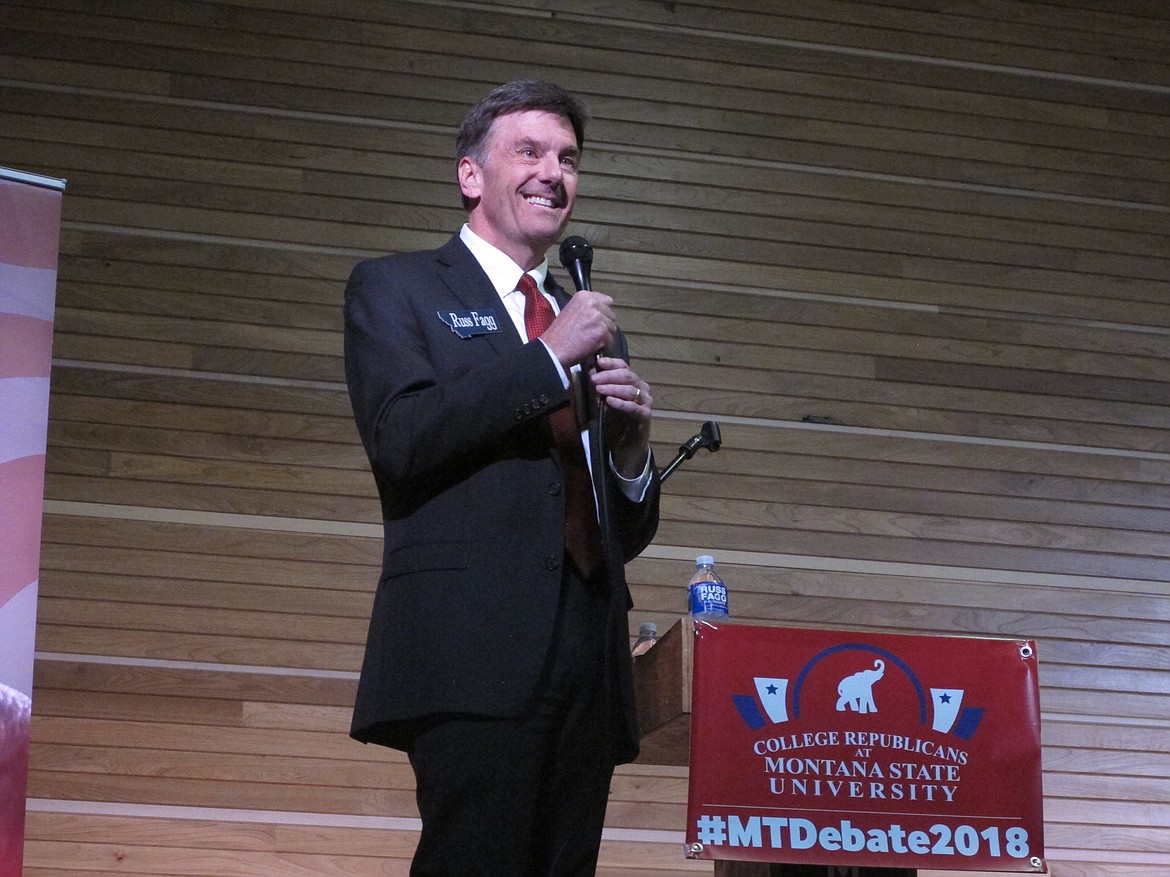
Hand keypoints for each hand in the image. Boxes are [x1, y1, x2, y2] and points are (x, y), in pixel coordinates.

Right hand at [538, 290, 615, 368]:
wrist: (554, 348)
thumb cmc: (560, 333)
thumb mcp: (570, 310)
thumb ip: (586, 308)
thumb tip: (600, 311)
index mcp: (584, 296)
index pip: (607, 300)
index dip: (603, 311)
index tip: (598, 318)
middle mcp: (593, 304)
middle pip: (611, 314)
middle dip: (605, 324)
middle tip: (592, 331)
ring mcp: (598, 318)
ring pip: (612, 327)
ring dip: (604, 335)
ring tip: (590, 339)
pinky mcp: (602, 332)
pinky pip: (610, 340)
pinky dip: (603, 345)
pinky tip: (591, 346)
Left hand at [591, 355, 651, 477]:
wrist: (627, 445)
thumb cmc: (617, 421)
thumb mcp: (606, 402)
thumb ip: (602, 388)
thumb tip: (591, 373)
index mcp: (633, 382)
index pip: (624, 367)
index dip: (611, 363)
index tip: (598, 362)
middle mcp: (642, 389)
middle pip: (627, 376)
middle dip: (609, 376)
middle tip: (594, 379)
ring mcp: (645, 402)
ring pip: (630, 390)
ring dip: (613, 388)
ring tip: (599, 389)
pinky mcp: (645, 416)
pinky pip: (633, 407)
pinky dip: (621, 403)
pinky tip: (610, 401)